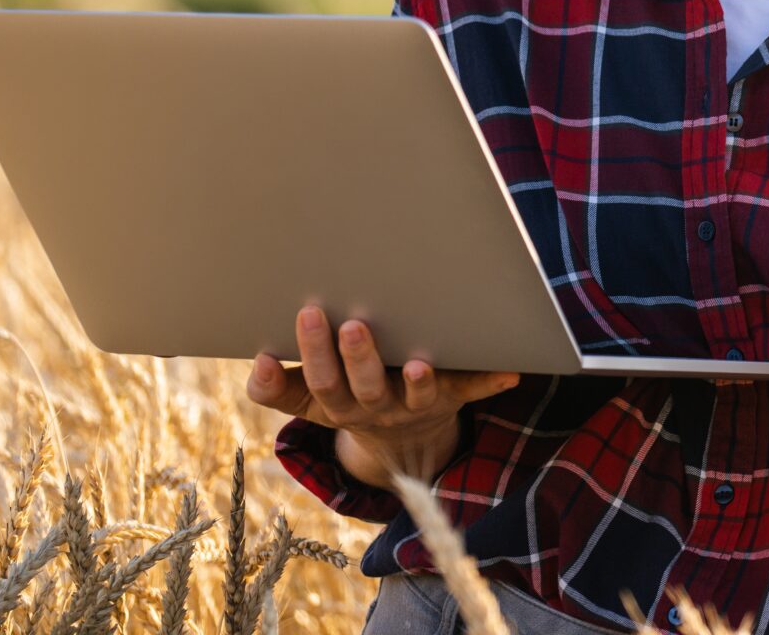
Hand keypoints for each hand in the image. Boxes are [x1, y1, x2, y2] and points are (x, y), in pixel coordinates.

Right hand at [248, 305, 518, 476]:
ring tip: (418, 363)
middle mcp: (377, 409)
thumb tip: (257, 362)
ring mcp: (417, 405)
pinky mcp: (453, 397)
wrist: (402, 443)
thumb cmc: (348, 398)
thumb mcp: (309, 399)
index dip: (305, 362)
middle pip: (365, 389)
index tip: (292, 329)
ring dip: (418, 382)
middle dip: (358, 359)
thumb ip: (277, 386)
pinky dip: (491, 381)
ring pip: (415, 396)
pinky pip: (473, 390)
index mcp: (339, 405)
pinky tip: (511, 371)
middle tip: (351, 325)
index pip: (320, 386)